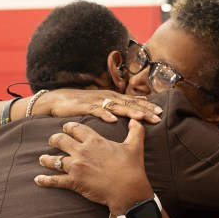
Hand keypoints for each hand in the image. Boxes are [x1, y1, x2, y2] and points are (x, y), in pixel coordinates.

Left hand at [35, 119, 151, 211]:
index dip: (68, 127)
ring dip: (46, 159)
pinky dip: (45, 180)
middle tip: (52, 141)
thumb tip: (136, 120)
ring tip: (42, 159)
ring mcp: (76, 167)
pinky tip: (38, 180)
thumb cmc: (132, 168)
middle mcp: (82, 151)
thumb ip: (135, 131)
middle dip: (54, 140)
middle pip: (60, 140)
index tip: (65, 128)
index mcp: (94, 140)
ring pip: (54, 160)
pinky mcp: (74, 182)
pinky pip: (55, 180)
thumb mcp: (135, 146)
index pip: (75, 128)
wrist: (128, 190)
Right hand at [36, 89, 161, 123]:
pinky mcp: (83, 106)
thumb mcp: (103, 103)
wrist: (58, 100)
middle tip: (157, 116)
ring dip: (128, 111)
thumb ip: (120, 104)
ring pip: (115, 106)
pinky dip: (104, 114)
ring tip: (140, 117)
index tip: (161, 113)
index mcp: (112, 98)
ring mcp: (95, 101)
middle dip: (143, 109)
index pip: (133, 101)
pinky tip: (112, 120)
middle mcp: (106, 97)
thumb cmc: (82, 103)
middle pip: (128, 103)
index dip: (147, 106)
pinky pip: (96, 110)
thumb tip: (139, 102)